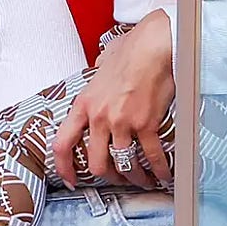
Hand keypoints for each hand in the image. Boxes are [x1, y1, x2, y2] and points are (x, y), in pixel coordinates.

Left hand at [53, 11, 174, 188]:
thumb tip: (98, 71)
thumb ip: (96, 77)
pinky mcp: (146, 124)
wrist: (151, 46)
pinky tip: (164, 174)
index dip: (64, 167)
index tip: (70, 179)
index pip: (62, 143)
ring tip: (143, 178)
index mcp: (83, 105)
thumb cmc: (129, 52)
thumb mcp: (100, 67)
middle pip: (96, 164)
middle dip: (108, 177)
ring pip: (124, 165)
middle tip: (117, 178)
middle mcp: (99, 117)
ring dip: (135, 177)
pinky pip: (152, 157)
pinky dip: (160, 170)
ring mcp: (122, 122)